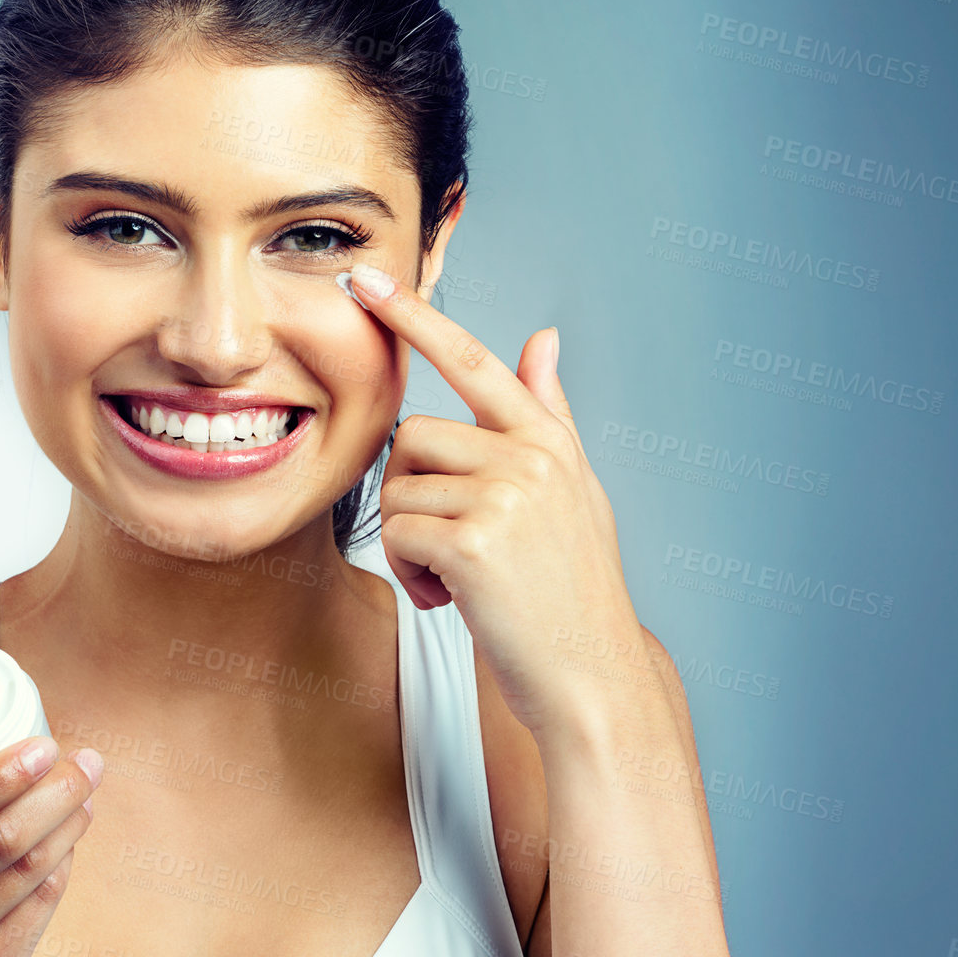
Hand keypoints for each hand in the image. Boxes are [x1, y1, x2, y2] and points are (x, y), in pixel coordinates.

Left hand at [340, 262, 643, 737]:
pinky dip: (411, 576)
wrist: (591, 678)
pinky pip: (398, 535)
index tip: (366, 278)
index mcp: (546, 440)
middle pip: (411, 438)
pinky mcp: (475, 541)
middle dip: (410, 495)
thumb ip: (548, 414)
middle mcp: (530, 456)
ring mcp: (506, 496)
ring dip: (410, 543)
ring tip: (460, 579)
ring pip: (397, 490)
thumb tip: (544, 337)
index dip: (414, 316)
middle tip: (451, 548)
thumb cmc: (571, 590)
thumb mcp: (572, 493)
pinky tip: (453, 600)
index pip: (471, 359)